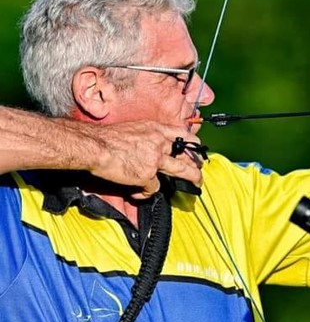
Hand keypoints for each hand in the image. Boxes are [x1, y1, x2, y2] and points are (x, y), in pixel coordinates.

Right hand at [81, 121, 202, 197]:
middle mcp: (159, 143)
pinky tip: (136, 192)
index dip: (193, 144)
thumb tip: (153, 148)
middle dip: (197, 165)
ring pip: (181, 171)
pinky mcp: (147, 175)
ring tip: (197, 185)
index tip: (197, 150)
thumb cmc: (108, 137)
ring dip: (192, 178)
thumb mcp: (134, 129)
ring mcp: (154, 159)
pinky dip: (145, 193)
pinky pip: (153, 189)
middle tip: (201, 171)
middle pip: (186, 155)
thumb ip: (147, 137)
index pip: (183, 134)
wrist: (95, 146)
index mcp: (156, 130)